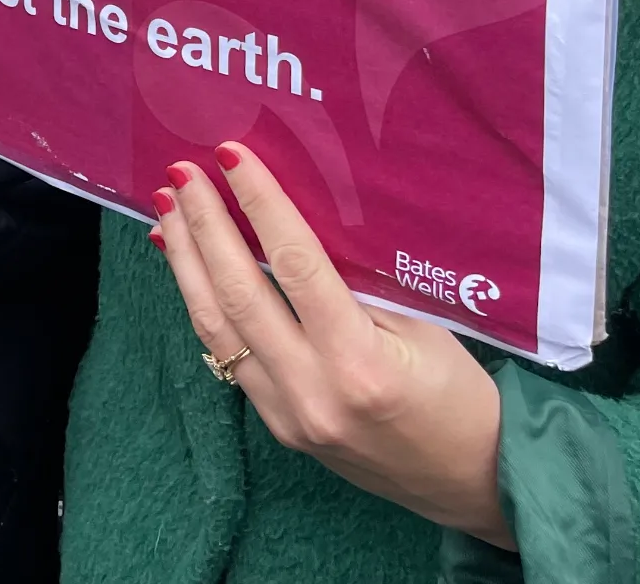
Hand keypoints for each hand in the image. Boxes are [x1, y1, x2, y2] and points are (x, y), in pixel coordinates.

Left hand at [155, 144, 512, 546]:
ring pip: (216, 326)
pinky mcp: (277, 427)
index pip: (295, 264)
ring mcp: (287, 415)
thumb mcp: (425, 327)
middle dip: (204, 227)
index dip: (259, 204)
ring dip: (186, 263)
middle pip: (239, 293)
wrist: (472, 482)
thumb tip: (294, 221)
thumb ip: (359, 282)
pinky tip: (189, 270)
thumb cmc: (461, 397)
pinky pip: (227, 356)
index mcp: (360, 363)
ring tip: (167, 212)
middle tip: (180, 176)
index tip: (229, 156)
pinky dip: (202, 305)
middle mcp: (313, 392)